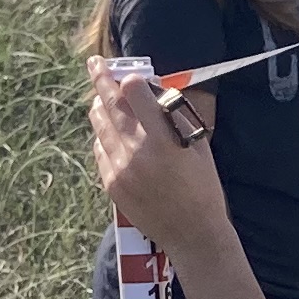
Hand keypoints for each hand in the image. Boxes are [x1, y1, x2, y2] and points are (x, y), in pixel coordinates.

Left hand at [88, 56, 233, 250]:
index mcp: (163, 139)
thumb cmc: (203, 189)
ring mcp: (120, 168)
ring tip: (101, 98)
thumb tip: (153, 93)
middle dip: (101, 78)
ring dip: (100, 106)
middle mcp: (137, 150)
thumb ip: (175, 119)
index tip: (130, 75)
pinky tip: (110, 133)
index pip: (133, 92)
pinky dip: (103, 136)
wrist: (192, 235)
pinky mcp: (111, 183)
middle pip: (110, 103)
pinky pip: (100, 149)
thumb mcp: (199, 147)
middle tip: (95, 63)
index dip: (131, 79)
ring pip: (100, 124)